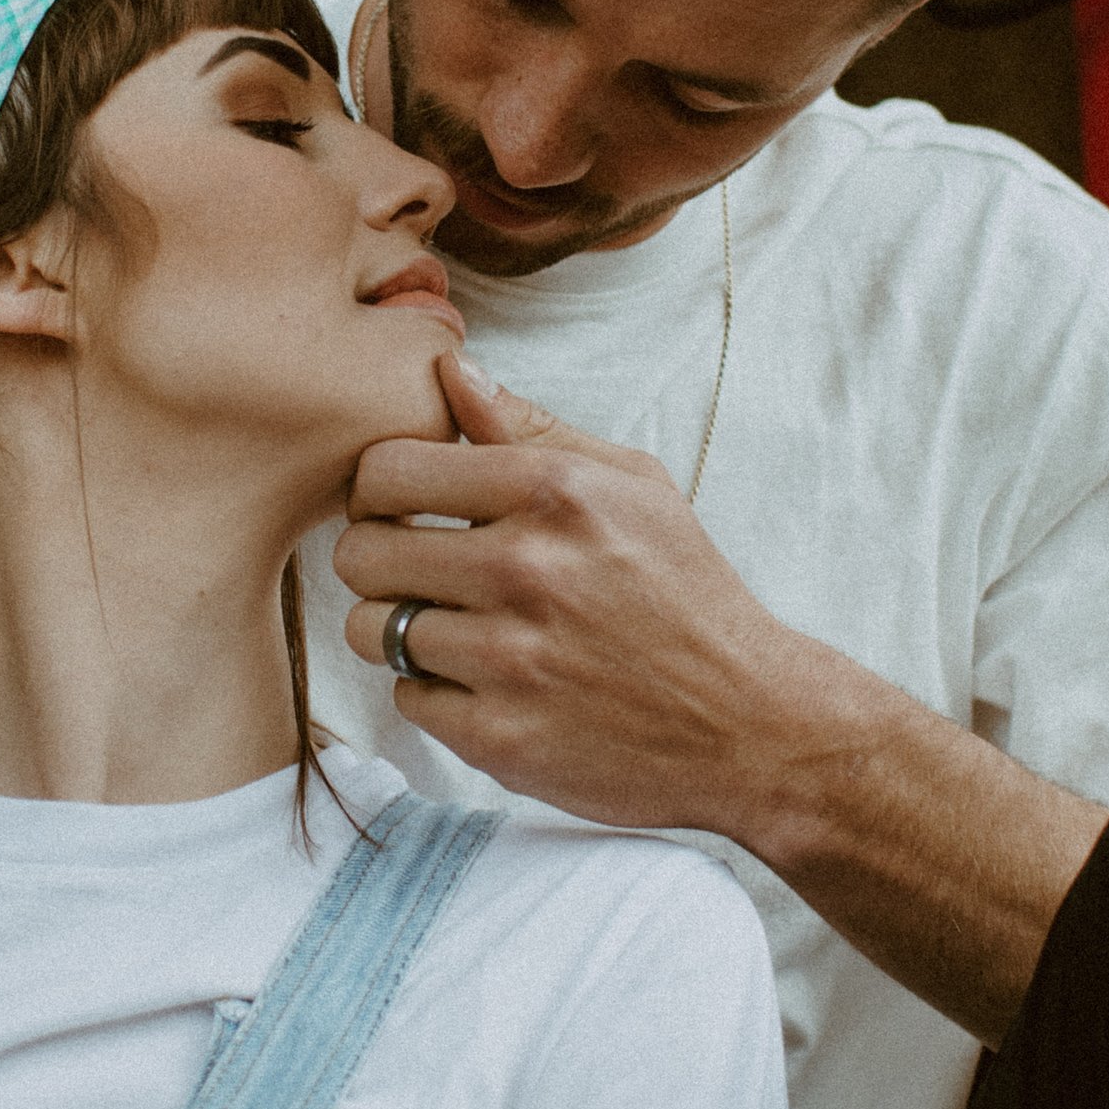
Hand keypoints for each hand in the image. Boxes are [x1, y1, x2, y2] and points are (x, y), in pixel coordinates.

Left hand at [337, 349, 1102, 1041]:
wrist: (749, 722)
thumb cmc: (686, 592)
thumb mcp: (633, 485)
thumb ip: (532, 428)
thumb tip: (450, 372)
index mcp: (553, 492)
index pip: (384, 472)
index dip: (379, 491)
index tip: (403, 510)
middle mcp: (525, 570)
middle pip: (360, 552)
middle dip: (377, 560)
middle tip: (417, 573)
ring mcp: (509, 658)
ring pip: (373, 630)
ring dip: (402, 631)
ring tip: (457, 630)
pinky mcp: (500, 736)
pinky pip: (406, 696)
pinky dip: (435, 692)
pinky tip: (487, 682)